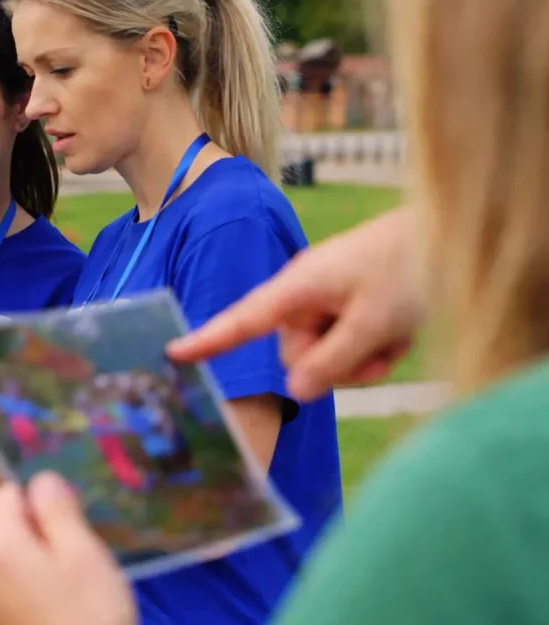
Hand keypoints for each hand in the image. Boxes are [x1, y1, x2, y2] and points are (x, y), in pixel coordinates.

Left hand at [0, 472, 136, 624]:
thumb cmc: (88, 616)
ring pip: (8, 556)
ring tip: (69, 585)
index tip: (68, 527)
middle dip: (38, 532)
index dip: (40, 502)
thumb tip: (41, 480)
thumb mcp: (82, 550)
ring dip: (36, 559)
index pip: (6, 493)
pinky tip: (57, 605)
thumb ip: (57, 508)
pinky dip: (29, 585)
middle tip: (75, 558)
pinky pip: (7, 584)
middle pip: (5, 526)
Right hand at [167, 207, 425, 400]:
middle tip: (379, 346)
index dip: (209, 340)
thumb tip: (295, 391)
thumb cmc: (409, 269)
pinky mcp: (345, 305)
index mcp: (298, 289)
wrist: (451, 233)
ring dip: (363, 357)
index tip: (174, 353)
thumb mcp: (373, 325)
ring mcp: (325, 300)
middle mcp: (303, 295)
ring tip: (396, 333)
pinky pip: (347, 344)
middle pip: (299, 355)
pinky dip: (374, 347)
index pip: (242, 321)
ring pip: (327, 355)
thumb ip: (331, 363)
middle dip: (339, 362)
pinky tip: (399, 331)